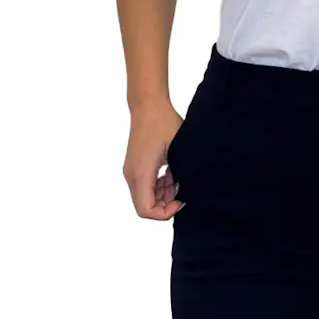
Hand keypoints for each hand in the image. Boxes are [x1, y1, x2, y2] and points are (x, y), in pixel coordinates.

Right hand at [128, 105, 184, 219]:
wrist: (148, 106)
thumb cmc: (163, 122)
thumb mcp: (178, 150)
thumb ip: (180, 175)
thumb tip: (186, 192)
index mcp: (141, 173)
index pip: (146, 210)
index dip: (164, 213)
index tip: (180, 200)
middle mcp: (132, 175)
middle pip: (145, 207)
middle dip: (165, 205)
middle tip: (181, 189)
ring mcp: (131, 171)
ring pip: (145, 198)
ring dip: (163, 195)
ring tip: (178, 178)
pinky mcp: (134, 166)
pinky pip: (145, 187)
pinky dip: (159, 187)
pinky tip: (172, 174)